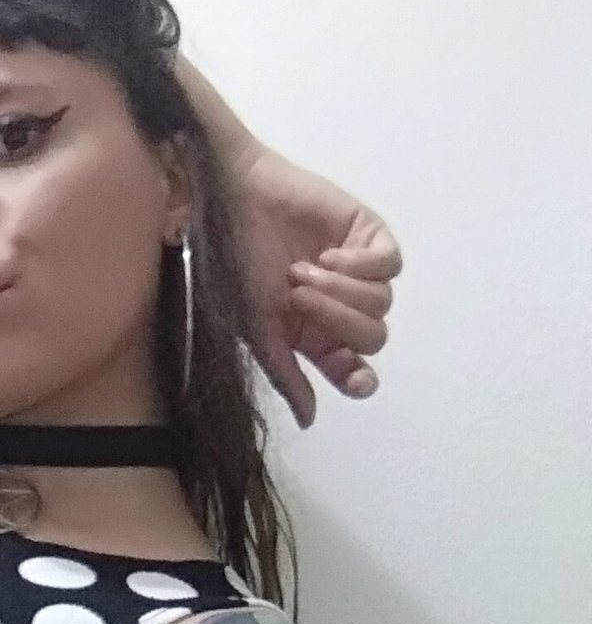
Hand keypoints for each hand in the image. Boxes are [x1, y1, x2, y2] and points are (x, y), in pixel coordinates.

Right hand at [225, 141, 402, 428]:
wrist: (233, 202)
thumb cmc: (234, 265)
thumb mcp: (255, 329)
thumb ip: (286, 374)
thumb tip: (309, 421)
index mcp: (314, 337)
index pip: (354, 371)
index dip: (360, 378)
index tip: (356, 376)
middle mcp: (340, 308)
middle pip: (372, 337)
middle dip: (337, 320)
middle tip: (296, 294)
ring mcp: (357, 271)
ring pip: (381, 302)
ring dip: (340, 290)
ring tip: (301, 269)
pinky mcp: (368, 235)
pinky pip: (389, 265)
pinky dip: (360, 266)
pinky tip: (328, 255)